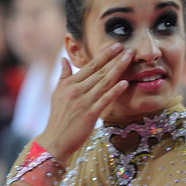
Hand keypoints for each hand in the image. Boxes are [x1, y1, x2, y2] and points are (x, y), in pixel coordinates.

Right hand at [35, 43, 130, 162]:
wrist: (55, 139)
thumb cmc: (58, 117)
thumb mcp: (57, 93)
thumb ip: (64, 76)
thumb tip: (64, 59)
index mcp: (69, 83)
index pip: (90, 66)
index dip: (105, 55)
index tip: (116, 45)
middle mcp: (76, 90)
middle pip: (100, 71)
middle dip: (115, 59)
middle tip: (129, 48)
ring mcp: (83, 102)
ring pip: (104, 82)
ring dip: (118, 69)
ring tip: (130, 59)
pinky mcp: (90, 114)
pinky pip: (105, 100)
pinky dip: (115, 91)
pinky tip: (125, 83)